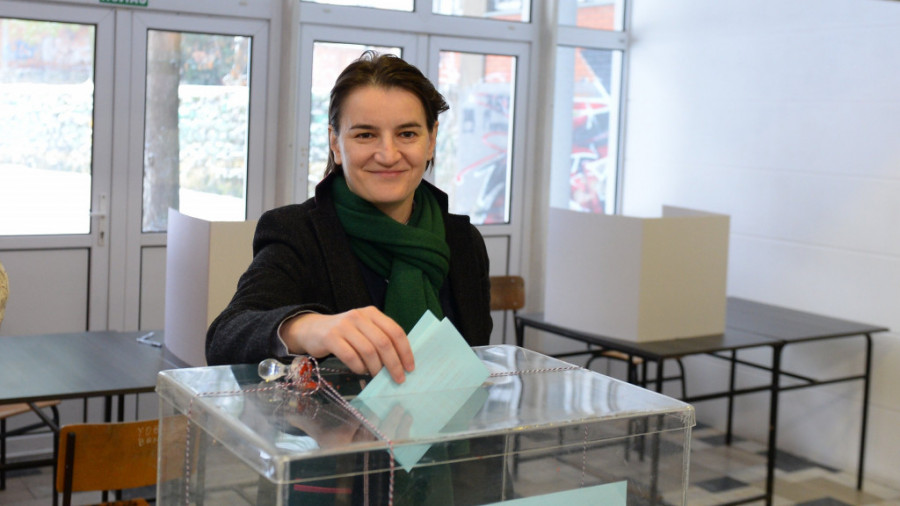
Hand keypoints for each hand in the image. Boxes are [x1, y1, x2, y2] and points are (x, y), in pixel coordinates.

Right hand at [281, 306, 413, 382]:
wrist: (312, 329)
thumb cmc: (344, 334)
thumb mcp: (364, 329)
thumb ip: (380, 339)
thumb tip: (400, 363)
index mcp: (372, 313)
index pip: (395, 331)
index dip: (405, 351)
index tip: (410, 368)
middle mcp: (359, 316)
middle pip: (383, 343)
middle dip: (394, 364)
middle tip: (398, 378)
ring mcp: (344, 326)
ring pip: (368, 351)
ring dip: (376, 368)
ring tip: (376, 375)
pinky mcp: (331, 337)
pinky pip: (351, 356)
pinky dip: (359, 367)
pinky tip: (361, 371)